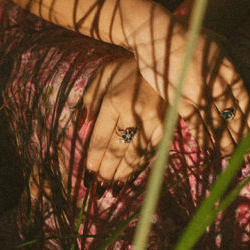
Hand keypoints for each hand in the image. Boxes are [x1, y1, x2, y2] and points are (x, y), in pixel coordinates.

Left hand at [84, 57, 165, 182]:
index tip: (88, 172)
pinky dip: (139, 168)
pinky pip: (150, 153)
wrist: (163, 60)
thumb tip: (82, 124)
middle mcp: (134, 114)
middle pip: (117, 151)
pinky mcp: (167, 128)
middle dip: (106, 171)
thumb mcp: (102, 77)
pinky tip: (130, 178)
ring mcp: (153, 123)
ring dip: (122, 175)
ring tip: (111, 188)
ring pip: (135, 156)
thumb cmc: (126, 69)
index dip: (94, 158)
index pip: (102, 138)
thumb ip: (90, 100)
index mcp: (115, 101)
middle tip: (97, 186)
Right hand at [129, 9, 249, 155]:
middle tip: (247, 154)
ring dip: (224, 143)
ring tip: (231, 155)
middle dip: (241, 139)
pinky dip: (202, 137)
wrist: (157, 34)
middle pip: (233, 118)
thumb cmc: (191, 36)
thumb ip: (239, 63)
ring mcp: (197, 93)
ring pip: (215, 125)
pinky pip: (194, 123)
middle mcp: (216, 85)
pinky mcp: (178, 99)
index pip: (246, 104)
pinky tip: (207, 147)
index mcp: (229, 71)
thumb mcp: (222, 43)